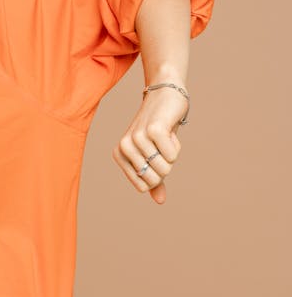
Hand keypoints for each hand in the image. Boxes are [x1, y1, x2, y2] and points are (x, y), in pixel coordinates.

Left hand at [112, 85, 186, 203]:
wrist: (165, 95)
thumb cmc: (159, 129)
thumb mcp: (155, 155)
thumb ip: (155, 178)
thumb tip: (160, 201)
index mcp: (120, 155)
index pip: (144, 186)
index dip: (157, 175)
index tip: (155, 155)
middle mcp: (124, 147)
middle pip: (154, 178)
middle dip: (166, 166)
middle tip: (162, 145)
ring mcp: (136, 138)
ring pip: (164, 168)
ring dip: (172, 154)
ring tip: (165, 136)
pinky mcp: (152, 130)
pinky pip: (172, 155)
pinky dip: (176, 145)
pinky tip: (169, 129)